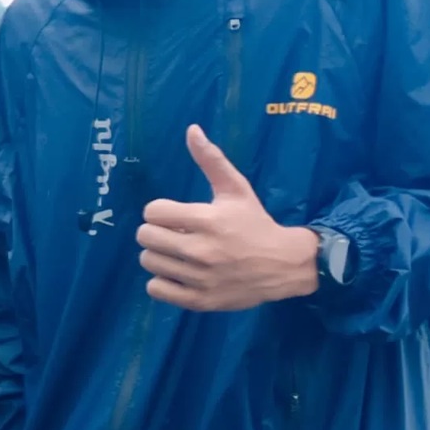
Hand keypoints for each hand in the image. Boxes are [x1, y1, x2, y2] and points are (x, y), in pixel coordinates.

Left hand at [138, 125, 317, 311]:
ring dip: (159, 256)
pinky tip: (178, 273)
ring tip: (178, 253)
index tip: (174, 215)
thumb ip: (212, 160)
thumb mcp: (236, 189)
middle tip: (173, 233)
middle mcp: (202, 250)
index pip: (152, 212)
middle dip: (155, 232)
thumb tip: (191, 129)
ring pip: (148, 262)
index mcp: (208, 220)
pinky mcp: (200, 300)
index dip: (159, 211)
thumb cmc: (255, 223)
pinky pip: (156, 290)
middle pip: (145, 237)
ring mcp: (200, 278)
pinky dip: (162, 282)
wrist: (284, 265)